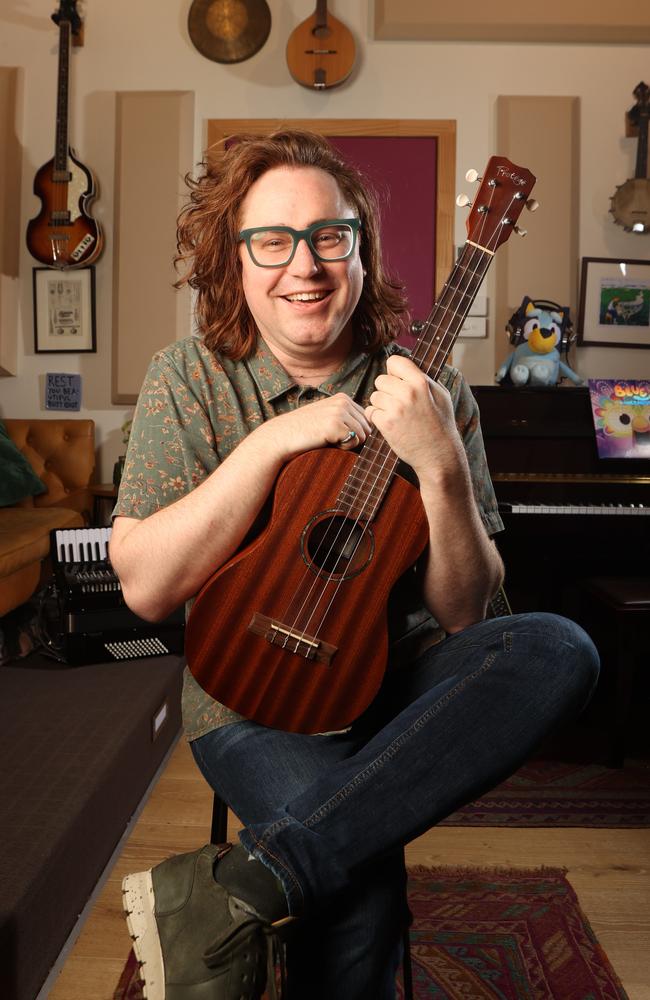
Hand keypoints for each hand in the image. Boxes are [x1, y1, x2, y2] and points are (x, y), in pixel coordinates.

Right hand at [259, 392, 371, 459]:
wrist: (282, 436)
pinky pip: (355, 442)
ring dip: (349, 444)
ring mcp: (339, 411)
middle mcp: (343, 401)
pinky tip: (327, 442)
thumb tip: (373, 432)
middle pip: (368, 428)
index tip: (337, 434)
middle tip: (333, 439)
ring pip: (363, 435)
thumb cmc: (306, 431)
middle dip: (354, 439)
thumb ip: (348, 419)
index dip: (356, 432)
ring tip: (329, 440)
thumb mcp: (329, 418)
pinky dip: (344, 448)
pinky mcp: (335, 425)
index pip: (367, 419)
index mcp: (343, 398)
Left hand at [366, 354, 464, 479]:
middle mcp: (407, 392)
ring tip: (397, 416)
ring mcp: (395, 408)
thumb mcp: (441, 395)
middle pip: (380, 380)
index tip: (398, 381)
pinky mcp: (386, 424)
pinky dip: (376, 418)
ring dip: (381, 405)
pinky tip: (390, 424)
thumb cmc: (441, 424)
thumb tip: (408, 367)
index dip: (394, 372)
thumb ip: (424, 379)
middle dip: (387, 391)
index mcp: (420, 382)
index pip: (394, 362)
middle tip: (399, 404)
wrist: (438, 454)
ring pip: (374, 397)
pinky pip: (370, 412)